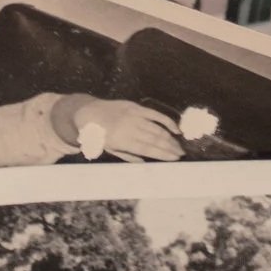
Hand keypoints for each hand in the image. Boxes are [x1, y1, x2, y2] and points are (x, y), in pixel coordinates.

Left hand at [67, 97, 182, 160]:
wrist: (89, 113)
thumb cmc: (99, 135)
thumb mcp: (110, 150)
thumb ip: (128, 156)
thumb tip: (145, 163)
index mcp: (123, 140)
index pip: (148, 149)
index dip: (163, 154)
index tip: (175, 159)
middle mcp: (130, 128)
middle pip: (155, 139)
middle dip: (170, 147)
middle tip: (182, 153)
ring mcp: (134, 116)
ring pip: (157, 128)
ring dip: (170, 138)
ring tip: (179, 145)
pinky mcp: (136, 107)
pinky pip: (155, 114)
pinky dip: (167, 121)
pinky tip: (176, 129)